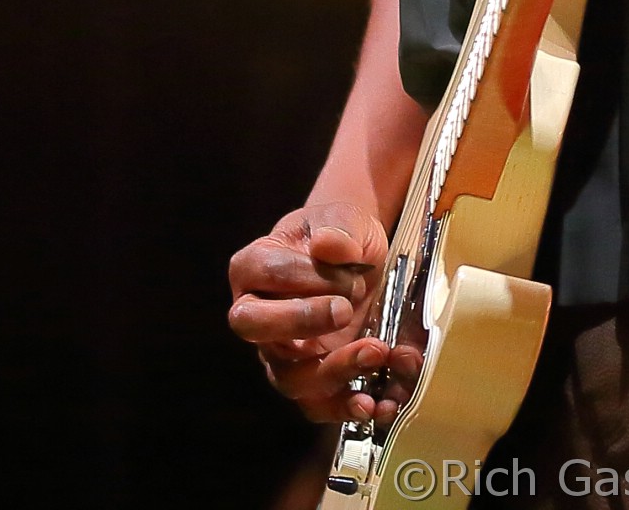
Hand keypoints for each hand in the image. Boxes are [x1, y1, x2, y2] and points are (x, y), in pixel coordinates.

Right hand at [226, 203, 420, 423]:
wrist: (358, 260)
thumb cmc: (340, 235)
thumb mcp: (346, 219)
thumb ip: (339, 229)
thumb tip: (327, 244)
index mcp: (253, 267)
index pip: (266, 274)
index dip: (305, 275)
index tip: (348, 273)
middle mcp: (257, 314)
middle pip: (253, 327)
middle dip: (299, 322)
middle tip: (344, 310)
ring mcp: (280, 353)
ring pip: (287, 376)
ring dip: (334, 370)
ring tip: (375, 350)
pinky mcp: (309, 382)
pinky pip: (315, 406)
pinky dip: (344, 408)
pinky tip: (375, 402)